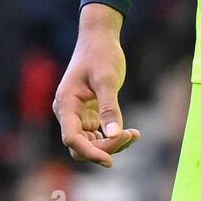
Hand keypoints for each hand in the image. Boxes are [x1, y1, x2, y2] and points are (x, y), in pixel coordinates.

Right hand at [53, 4, 138, 168]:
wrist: (100, 39)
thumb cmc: (101, 54)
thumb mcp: (107, 79)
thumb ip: (110, 108)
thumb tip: (115, 135)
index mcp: (66, 104)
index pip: (71, 138)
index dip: (89, 152)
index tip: (109, 161)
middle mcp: (68, 113)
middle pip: (81, 145)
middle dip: (105, 146)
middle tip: (131, 135)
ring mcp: (78, 114)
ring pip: (90, 142)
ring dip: (111, 143)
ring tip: (135, 134)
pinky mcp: (89, 113)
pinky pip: (98, 134)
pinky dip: (113, 136)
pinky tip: (132, 132)